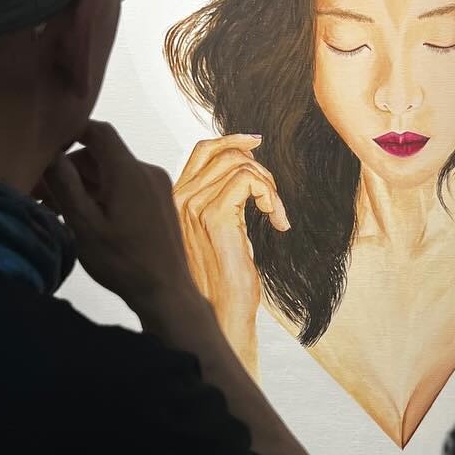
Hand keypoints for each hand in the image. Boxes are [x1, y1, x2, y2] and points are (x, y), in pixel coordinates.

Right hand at [41, 121, 193, 317]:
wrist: (166, 292)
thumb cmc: (122, 261)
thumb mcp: (84, 225)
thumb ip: (65, 185)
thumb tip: (49, 154)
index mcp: (129, 172)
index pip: (98, 132)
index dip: (71, 132)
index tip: (45, 147)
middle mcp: (147, 171)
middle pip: (101, 155)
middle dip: (70, 169)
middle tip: (41, 194)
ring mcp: (156, 187)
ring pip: (111, 173)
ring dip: (84, 185)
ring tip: (58, 211)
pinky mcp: (160, 202)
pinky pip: (125, 187)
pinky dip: (102, 195)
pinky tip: (84, 218)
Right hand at [173, 134, 289, 357]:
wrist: (220, 313)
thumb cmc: (223, 279)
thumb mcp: (219, 232)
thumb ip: (221, 201)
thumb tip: (245, 173)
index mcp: (177, 200)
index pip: (203, 151)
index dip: (232, 140)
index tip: (257, 143)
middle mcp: (180, 199)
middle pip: (224, 153)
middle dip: (259, 169)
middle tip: (273, 200)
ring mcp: (194, 207)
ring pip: (240, 165)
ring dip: (269, 186)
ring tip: (276, 215)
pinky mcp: (215, 217)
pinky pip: (248, 181)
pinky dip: (271, 196)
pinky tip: (277, 222)